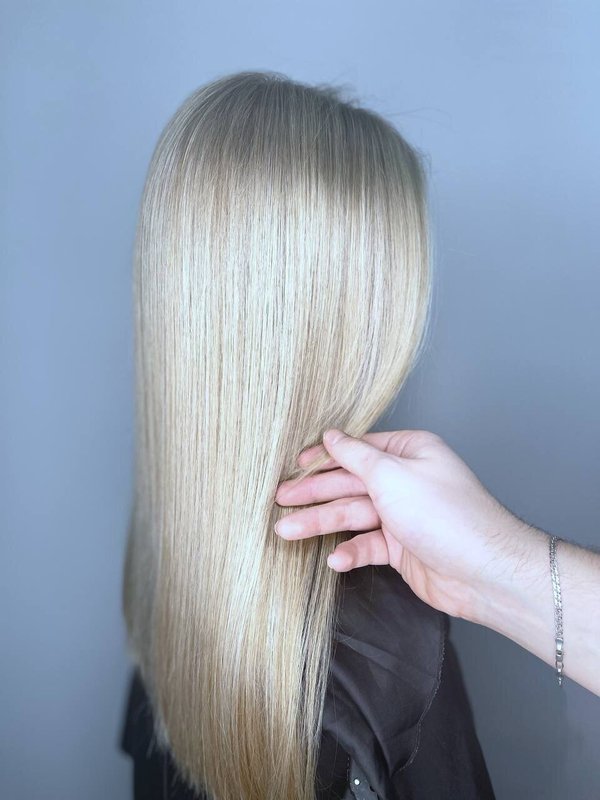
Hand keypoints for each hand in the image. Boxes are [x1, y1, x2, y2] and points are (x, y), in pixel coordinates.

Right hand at [274, 428, 536, 621]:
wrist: (484, 572)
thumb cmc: (444, 514)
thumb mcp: (392, 475)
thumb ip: (356, 456)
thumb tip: (332, 435)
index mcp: (408, 452)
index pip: (357, 450)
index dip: (323, 458)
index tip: (294, 465)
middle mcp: (404, 480)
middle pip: (350, 484)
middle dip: (314, 493)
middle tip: (279, 500)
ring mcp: (402, 515)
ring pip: (353, 516)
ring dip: (321, 524)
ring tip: (285, 532)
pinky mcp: (401, 548)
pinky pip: (367, 545)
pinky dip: (350, 552)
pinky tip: (335, 560)